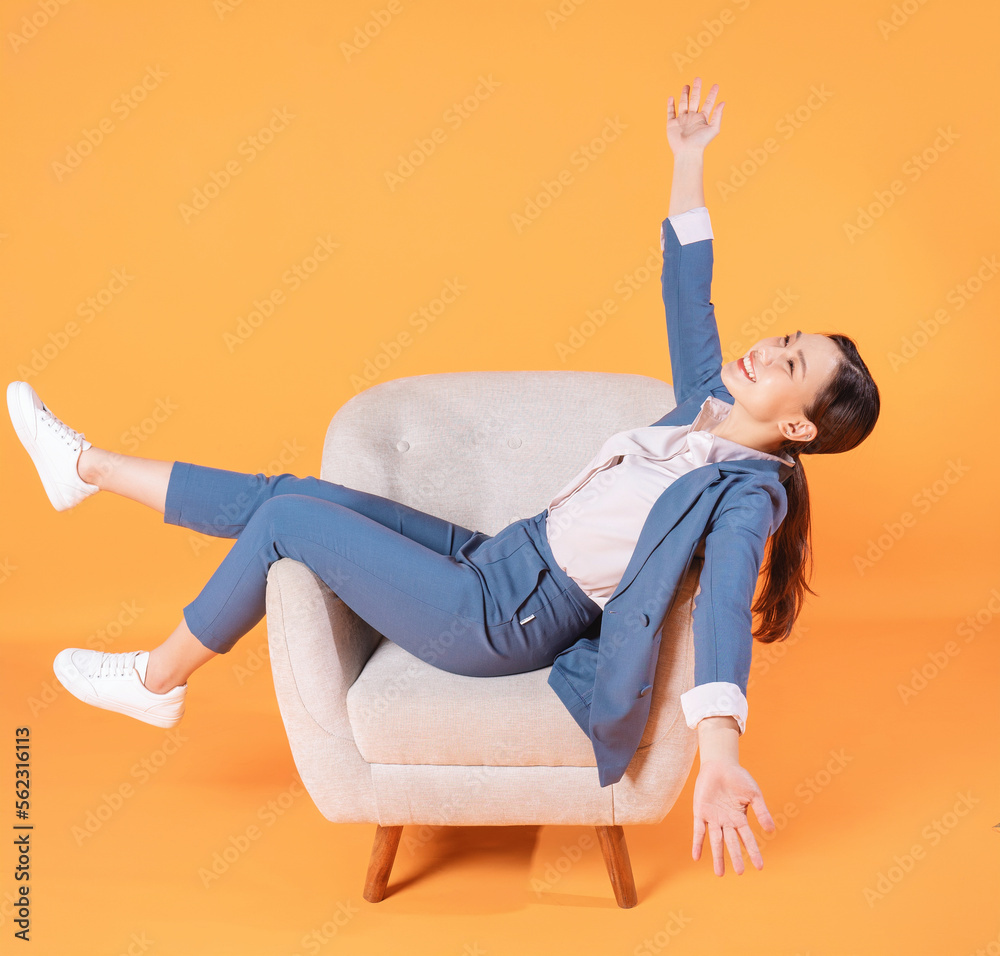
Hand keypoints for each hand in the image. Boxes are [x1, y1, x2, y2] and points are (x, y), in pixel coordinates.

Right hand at [667, 77, 723, 154]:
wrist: (687, 152)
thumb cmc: (701, 143)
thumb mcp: (713, 129)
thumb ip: (718, 115)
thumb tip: (723, 102)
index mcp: (702, 118)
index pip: (708, 103)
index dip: (712, 94)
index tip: (716, 85)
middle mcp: (692, 118)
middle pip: (694, 100)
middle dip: (696, 90)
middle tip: (698, 79)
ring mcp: (682, 120)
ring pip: (683, 104)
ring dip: (684, 95)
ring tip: (687, 85)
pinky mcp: (672, 124)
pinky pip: (670, 112)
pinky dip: (670, 105)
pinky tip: (671, 97)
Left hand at [692, 758, 774, 875]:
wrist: (720, 764)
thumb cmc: (739, 778)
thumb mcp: (754, 794)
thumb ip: (761, 812)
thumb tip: (771, 831)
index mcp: (740, 819)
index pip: (748, 839)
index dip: (754, 852)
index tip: (760, 867)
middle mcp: (726, 822)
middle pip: (731, 843)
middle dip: (735, 857)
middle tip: (739, 872)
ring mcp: (713, 818)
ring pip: (715, 841)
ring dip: (717, 856)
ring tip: (720, 873)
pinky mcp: (700, 812)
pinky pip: (698, 830)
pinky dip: (697, 843)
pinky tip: (696, 857)